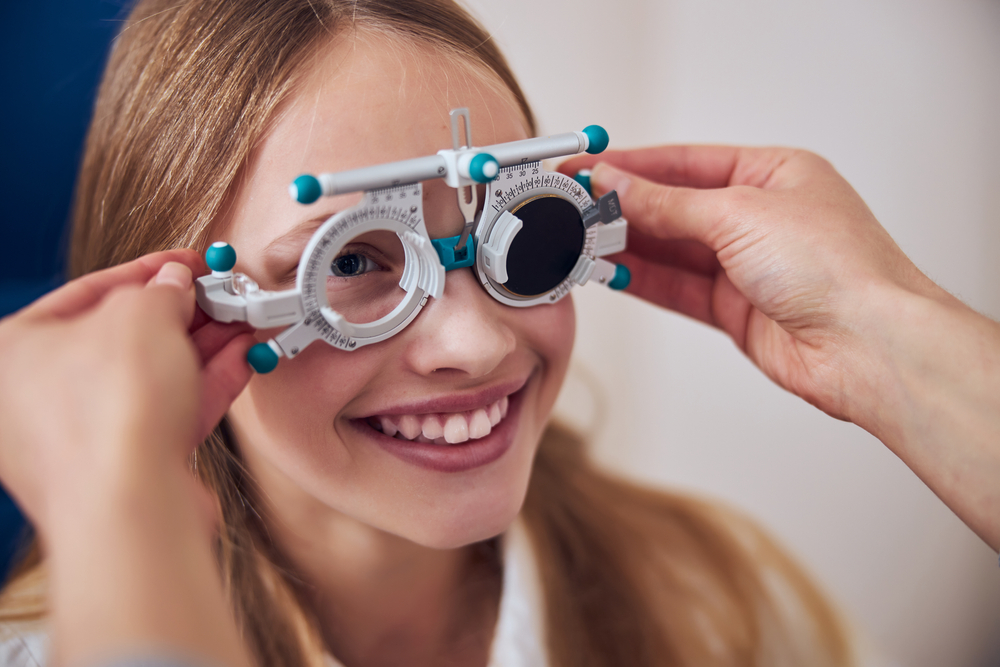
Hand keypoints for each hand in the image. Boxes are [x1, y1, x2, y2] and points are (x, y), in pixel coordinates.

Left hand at [0, 250, 254, 530]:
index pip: (88, 292)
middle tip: (222, 296)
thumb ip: (161, 289)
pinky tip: (240, 360)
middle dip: (184, 314)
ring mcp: (81, 437)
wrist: (131, 508)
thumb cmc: (109, 412)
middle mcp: (38, 397)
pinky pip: (168, 412)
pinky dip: (206, 385)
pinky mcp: (125, 468)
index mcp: (14, 350)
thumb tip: (174, 285)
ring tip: (243, 323)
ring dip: (203, 348)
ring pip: (152, 378)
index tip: (188, 264)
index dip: (148, 271)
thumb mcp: (142, 314)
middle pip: (124, 337)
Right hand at [560, 146, 999, 548]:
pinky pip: (677, 288)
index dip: (631, 165)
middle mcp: (759, 217)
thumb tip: (616, 184)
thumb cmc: (836, 267)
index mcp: (773, 173)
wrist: (868, 346)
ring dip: (625, 246)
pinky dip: (642, 280)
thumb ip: (668, 204)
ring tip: (578, 241)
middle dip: (622, 208)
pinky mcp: (736, 309)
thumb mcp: (739, 214)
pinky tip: (608, 271)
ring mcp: (746, 265)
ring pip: (671, 250)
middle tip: (571, 208)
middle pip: (674, 206)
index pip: (685, 163)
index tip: (585, 168)